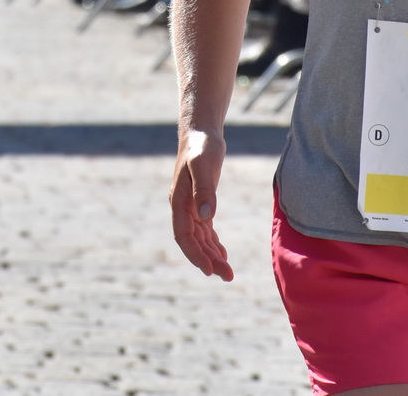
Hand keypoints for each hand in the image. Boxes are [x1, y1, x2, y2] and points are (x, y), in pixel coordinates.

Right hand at [171, 128, 233, 279]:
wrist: (201, 131)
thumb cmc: (202, 146)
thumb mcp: (204, 165)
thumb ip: (204, 190)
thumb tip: (206, 216)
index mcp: (178, 201)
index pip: (183, 236)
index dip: (195, 254)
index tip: (210, 270)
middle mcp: (182, 207)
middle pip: (193, 241)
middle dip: (208, 260)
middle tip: (228, 276)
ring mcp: (191, 206)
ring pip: (200, 238)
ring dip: (212, 255)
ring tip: (228, 272)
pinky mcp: (200, 202)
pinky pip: (205, 230)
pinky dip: (213, 243)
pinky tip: (222, 254)